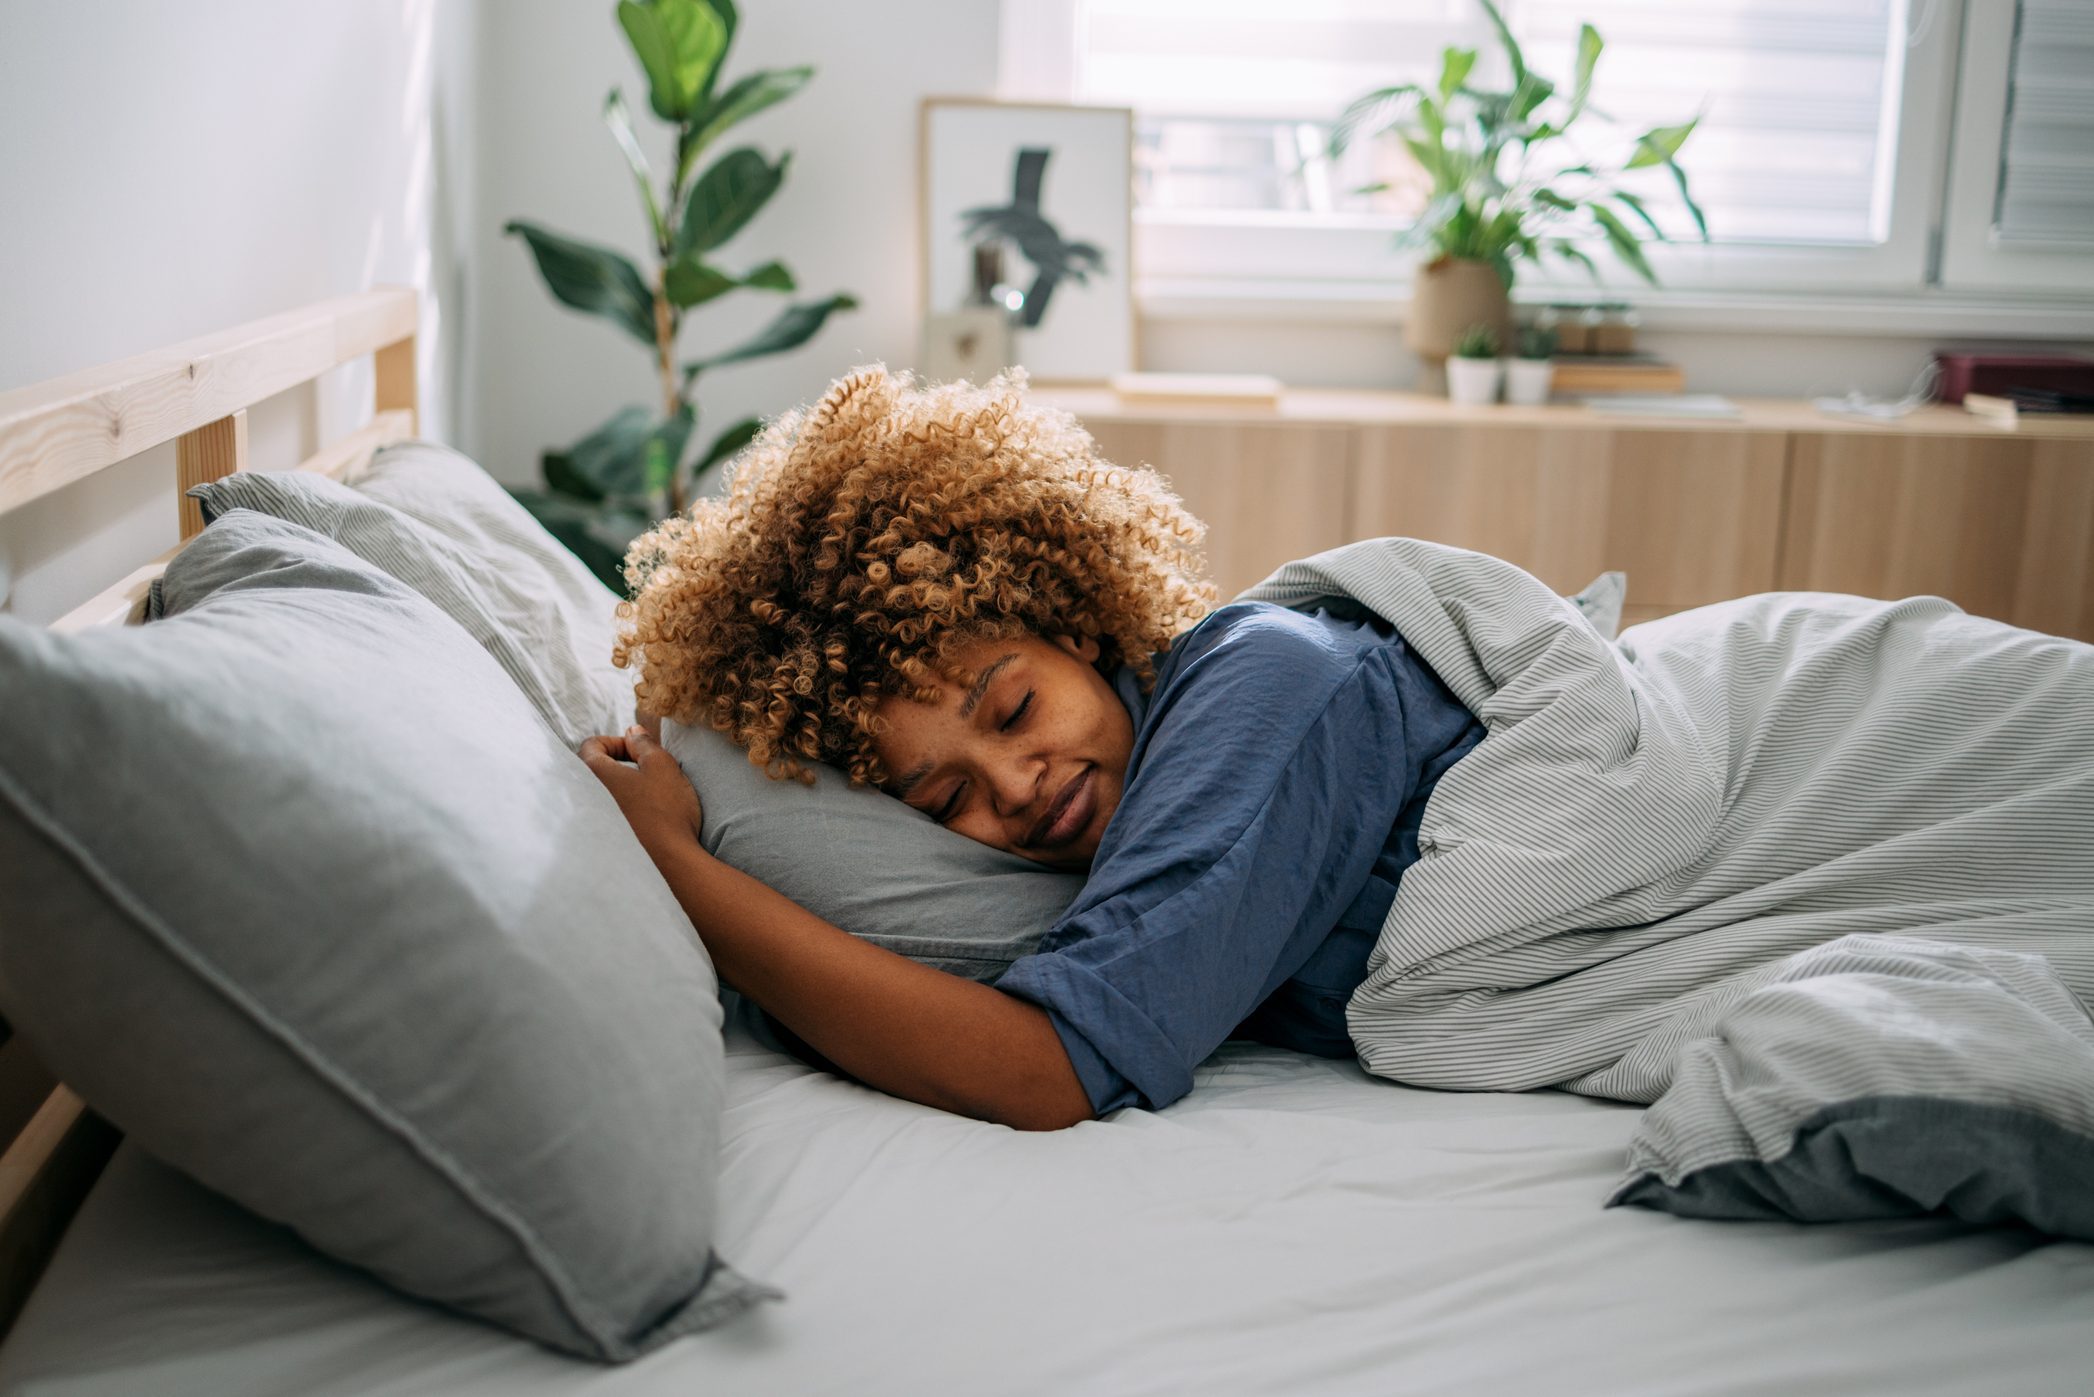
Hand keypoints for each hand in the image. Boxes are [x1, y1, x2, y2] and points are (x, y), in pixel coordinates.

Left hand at [579, 726, 705, 869]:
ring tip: (649, 799)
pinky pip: (605, 817)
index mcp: (593, 774)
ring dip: (622, 790)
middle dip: (620, 767)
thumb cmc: (666, 810)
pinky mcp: (600, 842)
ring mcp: (589, 823)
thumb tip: (632, 732)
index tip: (640, 754)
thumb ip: (644, 743)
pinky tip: (645, 821)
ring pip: (601, 795)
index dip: (617, 742)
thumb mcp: (661, 765)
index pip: (591, 745)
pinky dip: (621, 812)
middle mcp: (584, 798)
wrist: (670, 861)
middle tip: (647, 775)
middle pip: (595, 771)